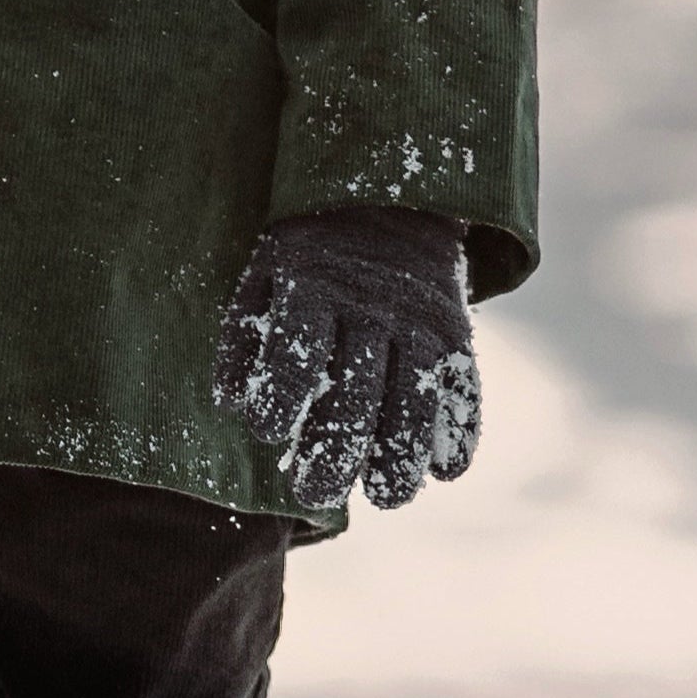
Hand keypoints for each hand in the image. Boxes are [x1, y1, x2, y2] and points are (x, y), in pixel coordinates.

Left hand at [210, 207, 478, 512]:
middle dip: (336, 450)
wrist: (394, 200)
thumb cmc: (311, 253)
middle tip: (316, 495)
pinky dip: (459, 432)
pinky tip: (443, 471)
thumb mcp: (266, 272)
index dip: (282, 398)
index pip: (298, 354)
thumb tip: (232, 404)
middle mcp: (373, 307)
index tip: (272, 436)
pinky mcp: (458, 333)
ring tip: (387, 497)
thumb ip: (244, 336)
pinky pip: (464, 388)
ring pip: (416, 398)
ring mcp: (421, 321)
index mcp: (315, 287)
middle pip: (357, 391)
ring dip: (403, 455)